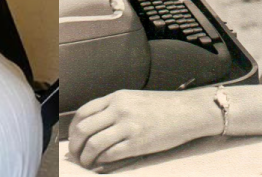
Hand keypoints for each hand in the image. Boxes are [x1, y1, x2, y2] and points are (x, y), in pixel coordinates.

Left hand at [67, 89, 221, 168]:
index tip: (73, 138)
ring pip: (94, 143)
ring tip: (86, 162)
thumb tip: (93, 125)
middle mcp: (119, 109)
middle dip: (75, 145)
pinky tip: (101, 163)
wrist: (189, 111)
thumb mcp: (133, 99)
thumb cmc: (163, 106)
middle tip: (75, 155)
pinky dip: (102, 161)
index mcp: (116, 97)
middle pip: (83, 128)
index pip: (83, 112)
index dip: (73, 129)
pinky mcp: (138, 142)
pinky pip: (111, 154)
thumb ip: (113, 108)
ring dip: (86, 157)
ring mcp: (128, 126)